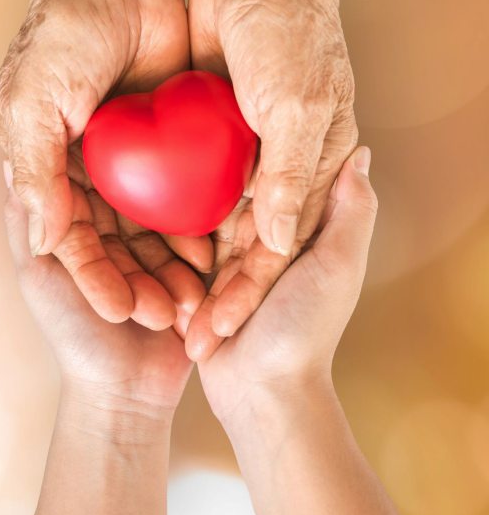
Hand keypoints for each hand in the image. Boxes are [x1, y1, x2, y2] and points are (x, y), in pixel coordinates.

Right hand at [0, 0, 211, 329]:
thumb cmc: (62, 32)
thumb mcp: (32, 100)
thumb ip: (35, 169)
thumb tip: (42, 238)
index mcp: (49, 166)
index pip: (72, 240)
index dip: (95, 279)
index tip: (122, 312)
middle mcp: (89, 169)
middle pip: (114, 243)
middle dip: (138, 281)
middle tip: (168, 316)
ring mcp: (130, 157)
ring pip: (150, 227)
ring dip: (168, 264)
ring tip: (196, 298)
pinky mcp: (168, 139)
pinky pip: (182, 192)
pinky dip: (194, 223)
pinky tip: (214, 252)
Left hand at [4, 177, 198, 416]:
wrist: (123, 392)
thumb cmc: (71, 333)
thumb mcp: (37, 274)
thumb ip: (25, 223)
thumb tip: (13, 163)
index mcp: (84, 227)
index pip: (101, 186)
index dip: (115, 178)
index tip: (129, 165)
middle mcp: (120, 231)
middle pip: (143, 204)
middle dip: (153, 219)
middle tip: (163, 222)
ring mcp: (155, 250)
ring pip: (171, 230)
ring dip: (174, 251)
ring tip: (177, 286)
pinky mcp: (185, 268)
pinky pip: (195, 253)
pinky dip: (196, 262)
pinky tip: (201, 269)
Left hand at [186, 0, 357, 357]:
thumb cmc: (294, 31)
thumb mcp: (300, 105)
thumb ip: (292, 176)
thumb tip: (278, 243)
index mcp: (311, 166)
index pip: (277, 249)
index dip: (247, 294)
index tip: (214, 334)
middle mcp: (277, 164)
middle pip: (242, 244)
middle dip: (212, 288)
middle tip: (178, 330)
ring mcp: (240, 146)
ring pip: (211, 218)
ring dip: (187, 258)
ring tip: (157, 299)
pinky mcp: (208, 125)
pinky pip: (189, 179)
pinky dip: (171, 211)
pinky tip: (145, 242)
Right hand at [197, 147, 375, 425]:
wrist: (260, 390)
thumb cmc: (305, 329)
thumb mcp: (337, 265)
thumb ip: (352, 211)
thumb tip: (360, 153)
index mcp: (308, 234)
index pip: (286, 179)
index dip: (268, 154)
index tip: (247, 124)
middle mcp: (273, 244)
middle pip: (241, 198)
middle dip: (220, 182)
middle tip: (196, 149)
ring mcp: (239, 263)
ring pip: (210, 222)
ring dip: (196, 218)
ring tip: (171, 185)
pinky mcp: (209, 280)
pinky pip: (187, 251)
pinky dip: (178, 246)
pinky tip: (154, 217)